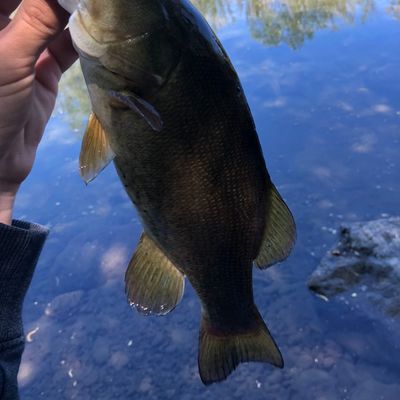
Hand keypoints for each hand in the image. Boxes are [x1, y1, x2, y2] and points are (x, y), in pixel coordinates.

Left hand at [0, 0, 76, 224]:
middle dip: (56, 0)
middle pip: (28, 4)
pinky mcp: (42, 77)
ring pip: (48, 25)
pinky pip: (62, 54)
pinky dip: (78, 45)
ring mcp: (22, 56)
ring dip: (70, 15)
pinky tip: (96, 34)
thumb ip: (36, 22)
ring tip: (97, 9)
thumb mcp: (9, 61)